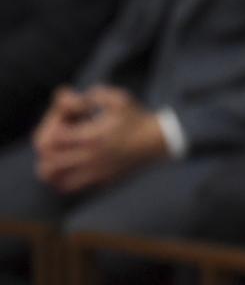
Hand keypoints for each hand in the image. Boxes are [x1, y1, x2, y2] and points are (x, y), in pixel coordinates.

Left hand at [34, 85, 168, 193]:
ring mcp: (96, 172)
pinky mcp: (102, 181)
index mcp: (93, 137)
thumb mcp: (116, 98)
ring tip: (57, 154)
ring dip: (49, 166)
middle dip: (47, 147)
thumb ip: (88, 96)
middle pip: (48, 160)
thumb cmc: (136, 117)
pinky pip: (71, 187)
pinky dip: (61, 179)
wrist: (158, 142)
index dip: (52, 125)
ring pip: (55, 178)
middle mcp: (92, 158)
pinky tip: (68, 167)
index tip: (65, 119)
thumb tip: (66, 101)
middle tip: (57, 137)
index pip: (53, 137)